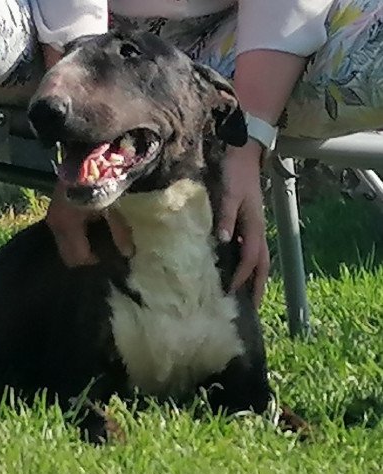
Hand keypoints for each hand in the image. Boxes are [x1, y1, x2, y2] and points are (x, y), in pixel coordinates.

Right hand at [46, 182, 133, 266]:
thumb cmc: (101, 180)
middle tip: (104, 252)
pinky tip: (91, 228)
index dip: (95, 262)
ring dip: (81, 246)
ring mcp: (53, 216)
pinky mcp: (55, 210)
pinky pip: (64, 233)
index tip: (110, 259)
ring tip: (98, 240)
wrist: (88, 154)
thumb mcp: (113, 207)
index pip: (78, 258)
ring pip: (65, 245)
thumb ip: (120, 232)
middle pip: (68, 255)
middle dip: (87, 256)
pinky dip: (78, 235)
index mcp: (68, 225)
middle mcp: (56, 224)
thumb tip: (128, 254)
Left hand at [218, 140, 269, 307]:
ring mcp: (255, 227)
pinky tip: (238, 269)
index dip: (242, 277)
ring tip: (248, 295)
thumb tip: (223, 241)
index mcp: (255, 227)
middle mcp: (258, 230)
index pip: (251, 259)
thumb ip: (226, 218)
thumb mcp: (230, 195)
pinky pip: (252, 250)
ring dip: (256, 277)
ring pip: (259, 258)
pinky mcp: (248, 223)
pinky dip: (249, 264)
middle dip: (259, 286)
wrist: (244, 154)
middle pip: (262, 264)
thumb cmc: (236, 174)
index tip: (230, 291)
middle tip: (253, 307)